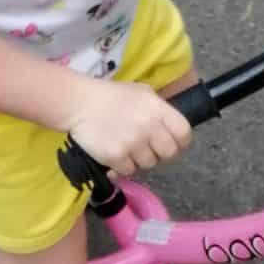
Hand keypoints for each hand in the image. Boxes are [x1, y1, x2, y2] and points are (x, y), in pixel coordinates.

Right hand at [66, 79, 192, 174]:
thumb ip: (159, 109)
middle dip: (161, 153)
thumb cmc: (112, 96)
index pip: (184, 133)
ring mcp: (132, 142)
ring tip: (128, 147)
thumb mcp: (142, 93)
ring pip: (149, 164)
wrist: (79, 103)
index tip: (173, 143)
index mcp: (157, 109)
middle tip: (150, 149)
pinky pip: (129, 170)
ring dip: (140, 160)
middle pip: (169, 153)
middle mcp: (148, 126)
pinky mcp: (116, 156)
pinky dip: (123, 166)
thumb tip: (172, 128)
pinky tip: (115, 152)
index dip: (181, 141)